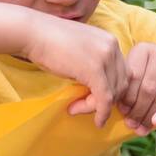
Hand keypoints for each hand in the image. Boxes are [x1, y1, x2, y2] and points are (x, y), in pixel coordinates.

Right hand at [22, 14, 129, 128]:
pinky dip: (102, 113)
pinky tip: (97, 122)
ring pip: (112, 94)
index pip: (122, 73)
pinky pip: (104, 99)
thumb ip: (94, 65)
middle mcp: (113, 47)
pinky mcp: (95, 70)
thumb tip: (101, 93)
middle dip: (104, 101)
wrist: (33, 33)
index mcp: (110, 41)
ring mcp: (105, 57)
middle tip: (79, 105)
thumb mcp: (80, 52)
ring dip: (96, 106)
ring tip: (75, 108)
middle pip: (121, 84)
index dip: (110, 91)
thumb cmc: (50, 43)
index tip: (91, 99)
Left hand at [116, 43, 155, 135]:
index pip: (132, 76)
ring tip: (142, 129)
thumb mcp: (142, 73)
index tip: (122, 112)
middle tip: (131, 125)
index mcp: (143, 49)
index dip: (126, 96)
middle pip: (147, 88)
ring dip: (150, 115)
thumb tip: (122, 111)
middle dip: (137, 110)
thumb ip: (130, 87)